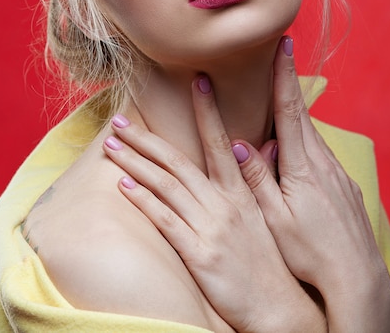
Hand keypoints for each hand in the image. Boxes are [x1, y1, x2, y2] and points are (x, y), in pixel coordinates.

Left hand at [103, 84, 325, 332]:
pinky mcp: (198, 253)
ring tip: (111, 145)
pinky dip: (143, 199)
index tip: (196, 81)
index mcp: (241, 191)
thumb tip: (252, 145)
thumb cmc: (271, 259)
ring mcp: (209, 227)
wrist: (279, 307)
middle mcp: (223, 203)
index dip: (207, 109)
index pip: (219, 141)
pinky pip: (164, 220)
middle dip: (145, 138)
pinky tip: (123, 184)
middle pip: (177, 161)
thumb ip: (258, 178)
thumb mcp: (271, 214)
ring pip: (165, 185)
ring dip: (135, 162)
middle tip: (120, 119)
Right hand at [232, 36, 389, 332]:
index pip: (290, 109)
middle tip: (280, 57)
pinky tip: (299, 155)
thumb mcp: (274, 218)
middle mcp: (323, 162)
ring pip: (312, 135)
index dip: (285, 75)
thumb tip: (239, 142)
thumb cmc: (309, 252)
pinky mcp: (344, 185)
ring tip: (281, 102)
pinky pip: (322, 154)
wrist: (357, 279)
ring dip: (296, 115)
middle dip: (289, 83)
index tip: (284, 45)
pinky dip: (308, 142)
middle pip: (302, 114)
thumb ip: (256, 177)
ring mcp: (337, 173)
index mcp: (301, 166)